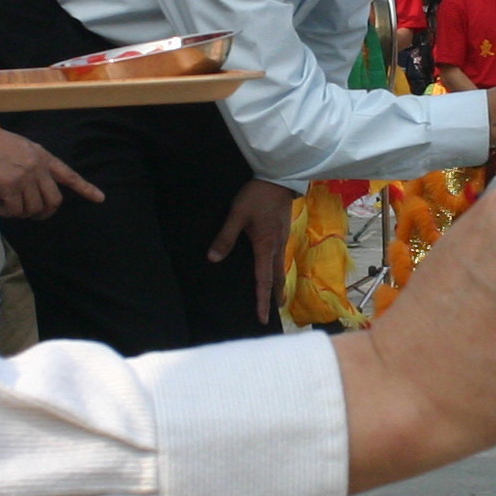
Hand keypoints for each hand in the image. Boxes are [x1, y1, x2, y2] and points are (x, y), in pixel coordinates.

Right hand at [0, 129, 103, 218]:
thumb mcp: (20, 146)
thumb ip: (32, 163)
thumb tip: (34, 187)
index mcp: (42, 155)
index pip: (69, 174)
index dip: (85, 188)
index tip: (100, 198)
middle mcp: (38, 166)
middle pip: (54, 200)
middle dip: (46, 212)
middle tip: (33, 215)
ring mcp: (25, 177)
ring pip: (35, 208)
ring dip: (23, 213)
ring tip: (9, 207)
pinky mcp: (9, 186)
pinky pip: (16, 211)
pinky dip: (8, 213)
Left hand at [205, 177, 300, 324]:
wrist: (279, 177)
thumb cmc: (257, 196)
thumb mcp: (237, 214)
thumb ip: (225, 237)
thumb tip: (213, 259)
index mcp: (266, 247)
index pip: (264, 280)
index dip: (262, 300)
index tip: (262, 318)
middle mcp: (277, 247)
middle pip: (276, 278)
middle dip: (274, 296)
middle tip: (272, 313)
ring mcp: (282, 239)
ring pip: (280, 268)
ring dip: (277, 284)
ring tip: (275, 296)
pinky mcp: (282, 231)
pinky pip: (280, 257)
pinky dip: (277, 269)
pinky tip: (272, 267)